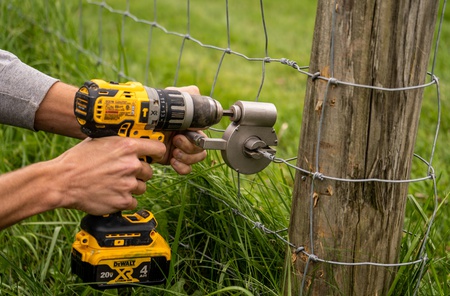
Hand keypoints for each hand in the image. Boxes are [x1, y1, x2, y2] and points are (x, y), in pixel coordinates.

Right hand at [50, 136, 165, 214]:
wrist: (62, 181)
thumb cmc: (77, 160)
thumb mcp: (100, 140)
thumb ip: (120, 141)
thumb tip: (132, 139)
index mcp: (127, 146)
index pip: (158, 149)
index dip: (156, 154)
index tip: (153, 157)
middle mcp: (131, 165)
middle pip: (149, 171)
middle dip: (138, 173)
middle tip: (121, 174)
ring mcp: (128, 184)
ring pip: (141, 187)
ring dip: (131, 187)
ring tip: (113, 184)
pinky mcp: (123, 201)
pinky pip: (134, 201)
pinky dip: (125, 200)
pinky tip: (111, 194)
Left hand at [158, 85, 207, 173]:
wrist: (138, 127)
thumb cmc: (154, 111)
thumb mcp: (172, 97)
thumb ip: (188, 93)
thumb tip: (198, 93)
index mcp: (190, 127)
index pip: (204, 138)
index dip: (197, 139)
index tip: (183, 134)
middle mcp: (187, 138)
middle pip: (201, 150)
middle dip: (189, 148)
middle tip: (175, 141)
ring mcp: (180, 150)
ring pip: (196, 159)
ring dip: (187, 157)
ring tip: (174, 153)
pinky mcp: (173, 160)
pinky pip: (186, 168)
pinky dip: (182, 166)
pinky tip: (173, 161)